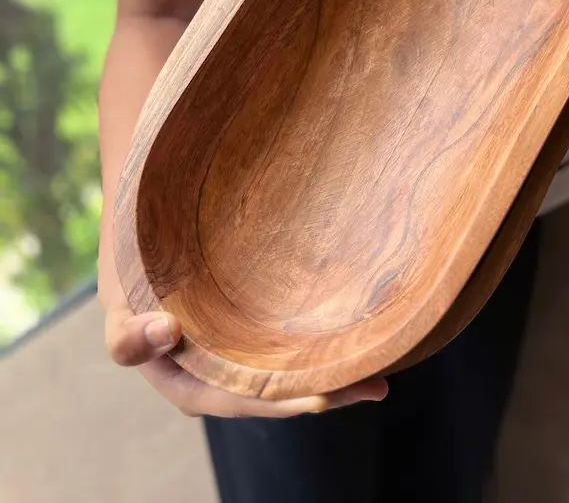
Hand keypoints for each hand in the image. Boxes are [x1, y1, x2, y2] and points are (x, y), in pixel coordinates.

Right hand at [102, 284, 387, 417]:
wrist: (148, 236)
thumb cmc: (131, 277)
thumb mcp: (117, 308)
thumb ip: (128, 335)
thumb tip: (168, 331)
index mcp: (189, 383)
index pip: (239, 401)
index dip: (280, 402)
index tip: (320, 398)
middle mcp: (222, 376)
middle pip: (276, 393)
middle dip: (323, 394)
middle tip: (372, 385)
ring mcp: (244, 352)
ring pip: (290, 370)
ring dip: (334, 376)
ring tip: (380, 374)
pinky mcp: (259, 328)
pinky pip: (292, 343)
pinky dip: (323, 346)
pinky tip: (363, 341)